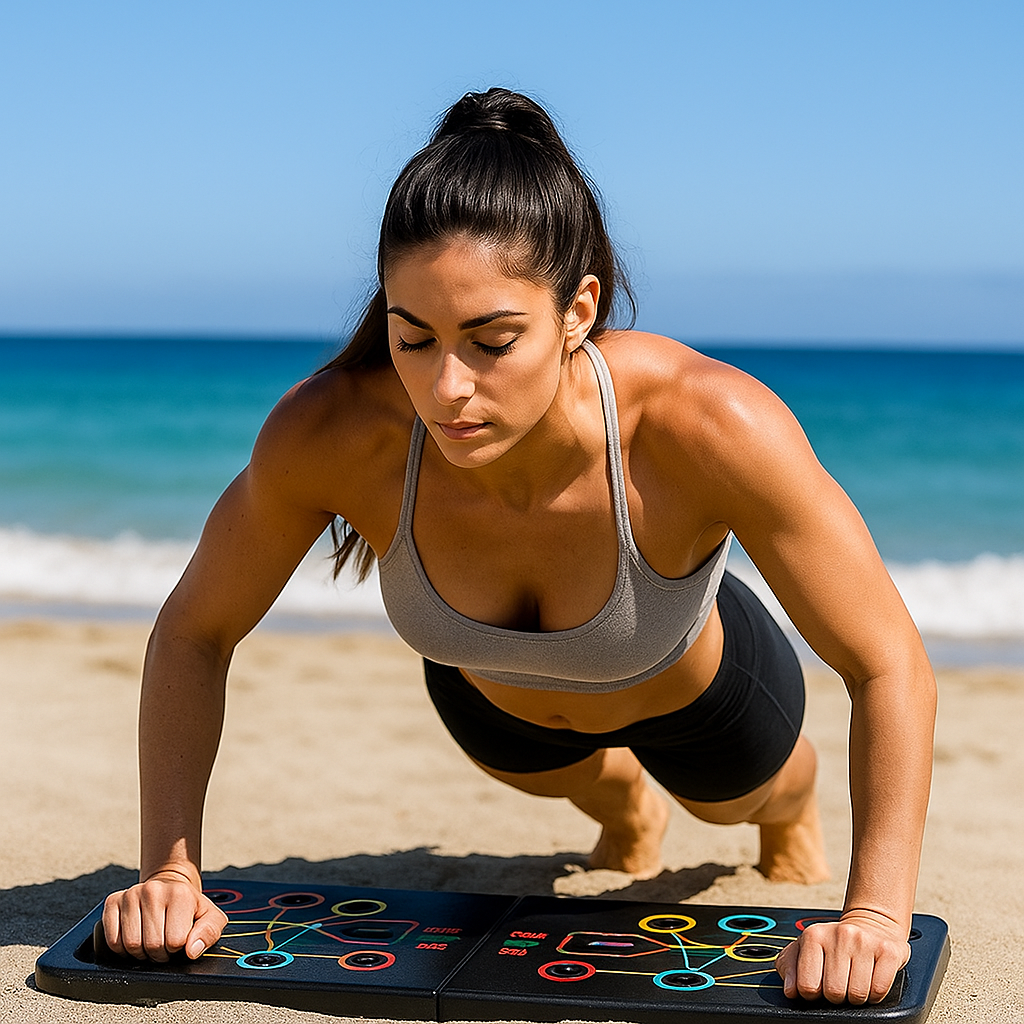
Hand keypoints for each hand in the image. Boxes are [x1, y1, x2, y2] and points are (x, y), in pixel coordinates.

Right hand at [101, 870, 227, 961]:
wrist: (170, 886)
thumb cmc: (190, 907)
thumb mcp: (210, 916)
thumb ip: (209, 933)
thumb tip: (192, 951)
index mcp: (179, 894)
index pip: (175, 941)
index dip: (178, 949)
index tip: (179, 940)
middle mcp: (153, 890)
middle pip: (152, 945)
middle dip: (159, 953)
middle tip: (165, 944)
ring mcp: (131, 894)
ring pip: (130, 945)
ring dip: (141, 952)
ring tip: (151, 941)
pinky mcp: (112, 901)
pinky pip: (112, 940)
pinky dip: (122, 948)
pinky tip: (135, 937)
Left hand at [774, 909, 910, 1004]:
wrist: (871, 922)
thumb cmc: (834, 942)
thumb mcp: (805, 947)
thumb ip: (789, 966)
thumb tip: (790, 990)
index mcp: (814, 935)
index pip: (808, 986)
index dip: (813, 993)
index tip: (818, 985)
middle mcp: (840, 935)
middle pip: (834, 993)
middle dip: (836, 995)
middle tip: (839, 981)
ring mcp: (865, 942)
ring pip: (857, 995)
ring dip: (856, 996)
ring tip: (854, 979)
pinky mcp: (889, 951)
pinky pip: (879, 990)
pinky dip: (875, 994)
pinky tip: (870, 979)